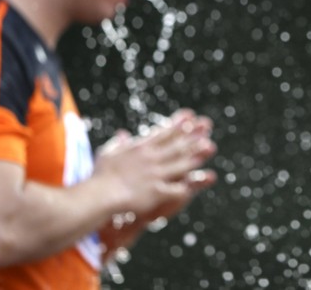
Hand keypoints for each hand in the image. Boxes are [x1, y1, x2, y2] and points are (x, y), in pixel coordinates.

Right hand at [93, 114, 213, 214]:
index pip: (163, 133)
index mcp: (140, 149)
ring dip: (196, 155)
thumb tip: (122, 134)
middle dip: (193, 135)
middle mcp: (151, 159)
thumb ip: (118, 144)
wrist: (100, 195)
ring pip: (181, 163)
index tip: (190, 115)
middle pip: (176, 145)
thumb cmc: (100, 176)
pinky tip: (202, 180)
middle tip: (207, 126)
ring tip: (210, 147)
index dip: (178, 124)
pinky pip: (177, 188)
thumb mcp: (107, 154)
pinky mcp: (157, 192)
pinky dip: (189, 184)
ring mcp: (156, 175)